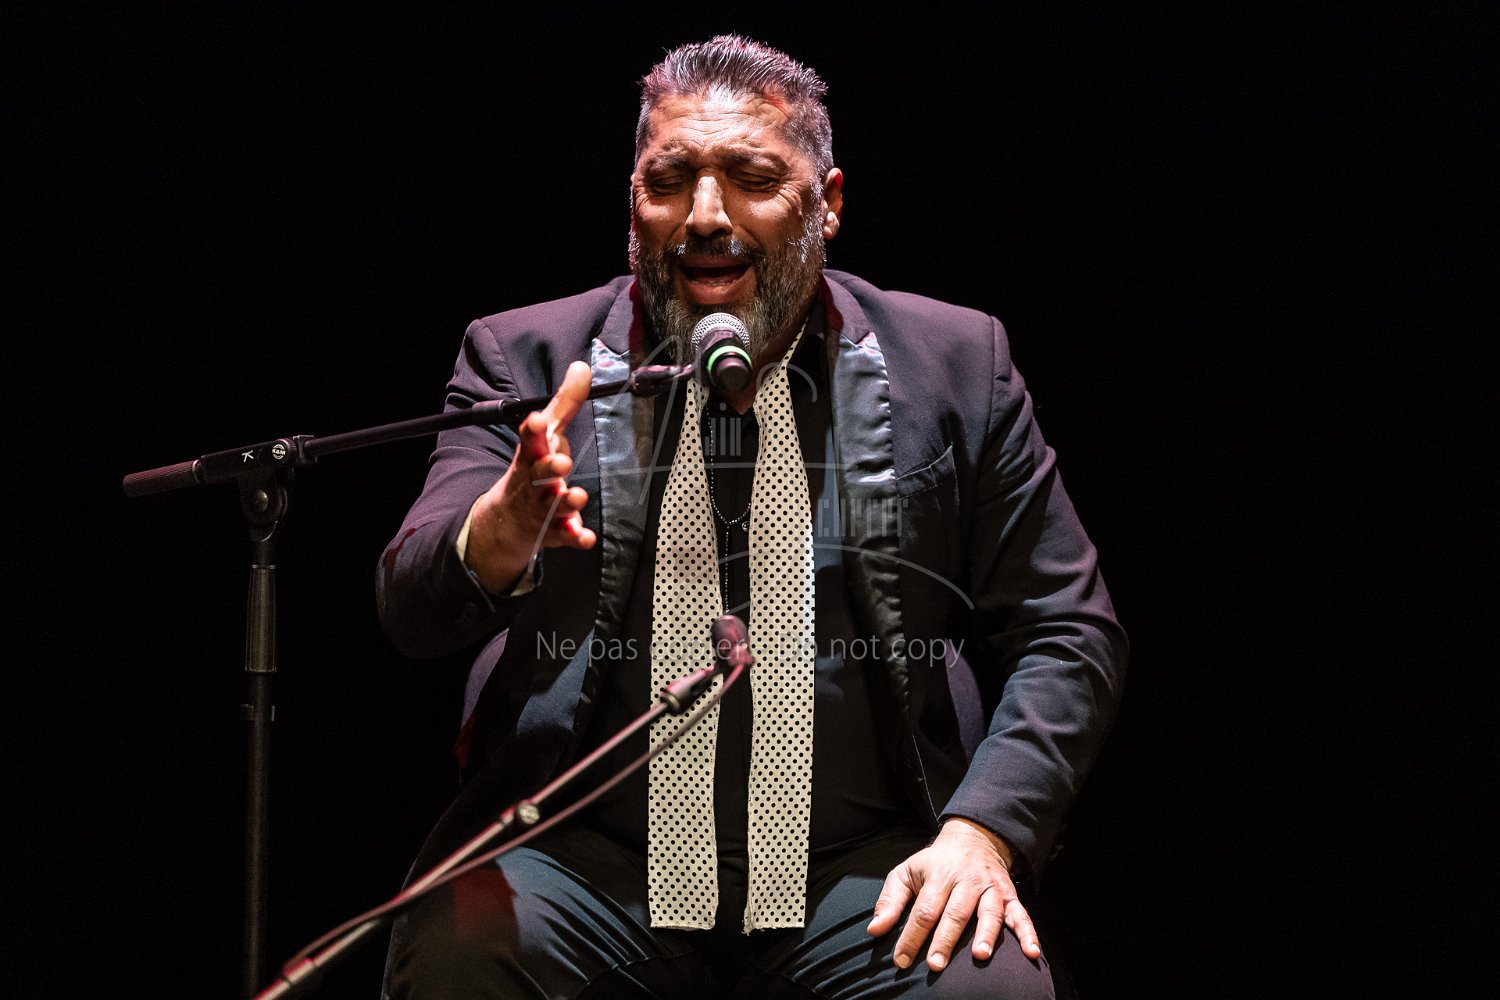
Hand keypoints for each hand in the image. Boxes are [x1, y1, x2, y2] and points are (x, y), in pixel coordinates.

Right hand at [465, 360, 596, 591]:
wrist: (507, 519)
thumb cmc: (535, 467)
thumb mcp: (547, 435)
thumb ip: (566, 402)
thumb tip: (582, 367)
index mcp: (532, 454)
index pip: (529, 439)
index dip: (533, 429)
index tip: (538, 420)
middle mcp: (534, 481)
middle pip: (539, 474)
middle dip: (549, 467)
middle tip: (561, 462)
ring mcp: (541, 507)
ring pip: (552, 506)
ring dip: (565, 502)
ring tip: (575, 496)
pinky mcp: (552, 531)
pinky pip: (564, 536)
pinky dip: (574, 538)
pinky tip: (585, 538)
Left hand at [867, 818, 1040, 971]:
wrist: (972, 839)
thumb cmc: (934, 864)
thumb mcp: (906, 872)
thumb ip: (890, 901)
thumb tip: (874, 930)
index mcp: (938, 874)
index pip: (923, 909)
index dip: (911, 936)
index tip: (901, 961)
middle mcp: (966, 881)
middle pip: (955, 913)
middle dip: (945, 940)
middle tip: (935, 965)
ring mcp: (990, 888)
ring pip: (989, 912)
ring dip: (986, 934)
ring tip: (980, 956)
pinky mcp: (1009, 896)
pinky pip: (1021, 915)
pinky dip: (1028, 934)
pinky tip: (1032, 953)